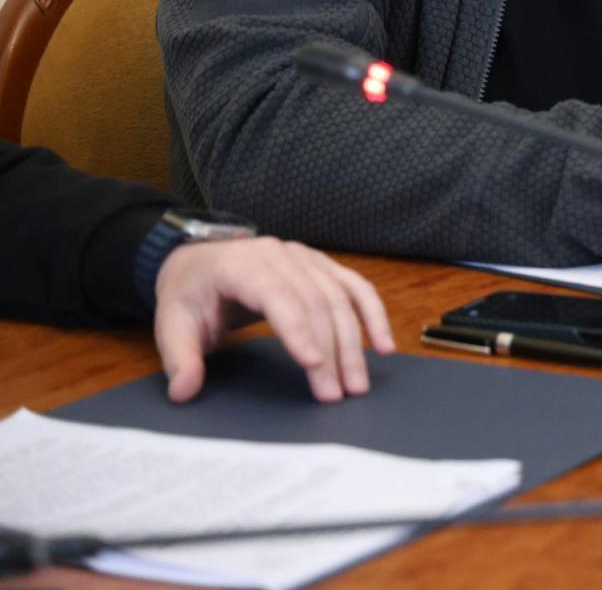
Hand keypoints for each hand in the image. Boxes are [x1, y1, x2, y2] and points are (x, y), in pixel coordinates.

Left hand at [153, 238, 394, 404]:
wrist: (200, 263)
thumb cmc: (189, 295)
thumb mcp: (172, 325)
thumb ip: (179, 358)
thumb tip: (184, 390)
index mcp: (241, 264)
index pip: (276, 295)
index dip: (297, 329)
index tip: (313, 364)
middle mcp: (280, 255)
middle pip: (315, 301)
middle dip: (330, 349)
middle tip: (337, 393)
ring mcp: (305, 258)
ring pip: (339, 298)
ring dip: (354, 342)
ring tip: (357, 383)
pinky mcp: (322, 266)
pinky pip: (355, 288)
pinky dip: (373, 315)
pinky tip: (384, 345)